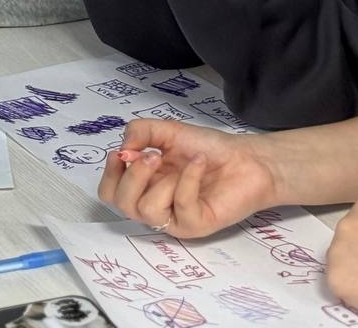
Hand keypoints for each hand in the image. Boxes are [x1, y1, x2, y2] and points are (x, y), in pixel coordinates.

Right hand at [98, 119, 279, 237]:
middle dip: (132, 176)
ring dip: (161, 180)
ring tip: (180, 162)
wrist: (247, 158)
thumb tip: (123, 148)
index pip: (110, 192)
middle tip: (153, 156)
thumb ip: (140, 131)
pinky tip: (199, 163)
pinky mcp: (196, 225)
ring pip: (147, 210)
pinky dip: (188, 180)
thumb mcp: (168, 131)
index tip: (122, 152)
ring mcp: (175, 219)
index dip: (110, 174)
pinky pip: (181, 207)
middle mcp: (155, 205)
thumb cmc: (207, 147)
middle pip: (121, 204)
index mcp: (144, 185)